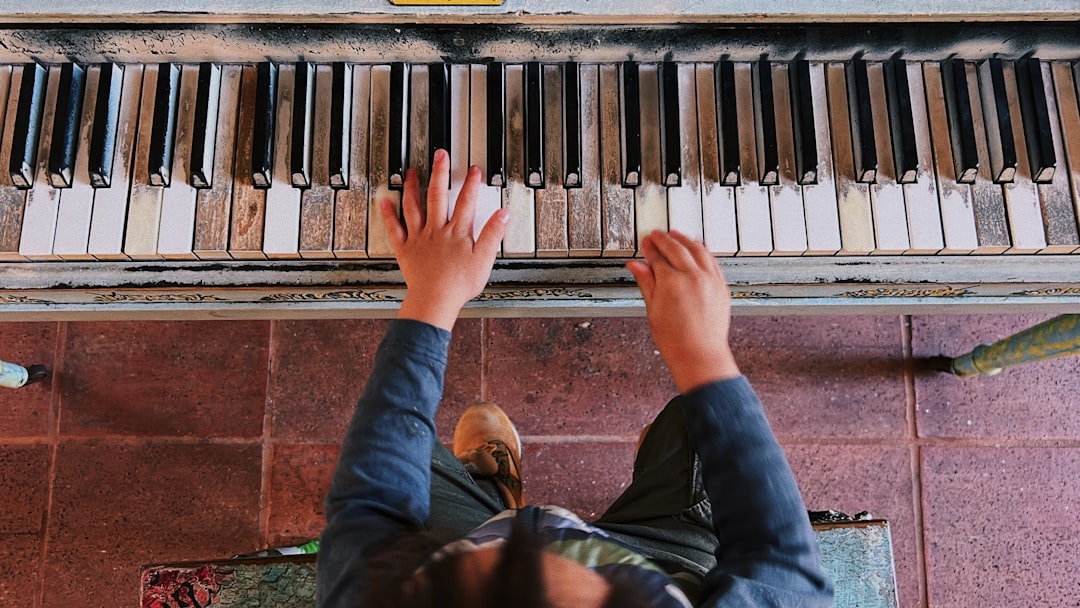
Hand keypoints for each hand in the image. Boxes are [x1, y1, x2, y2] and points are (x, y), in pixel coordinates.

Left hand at [382, 149, 508, 330]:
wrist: (435, 299)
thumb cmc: (459, 284)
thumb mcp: (484, 259)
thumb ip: (493, 235)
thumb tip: (502, 215)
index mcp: (457, 232)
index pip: (466, 201)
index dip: (471, 184)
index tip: (473, 169)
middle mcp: (437, 230)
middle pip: (438, 195)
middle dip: (440, 173)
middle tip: (440, 155)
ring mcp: (419, 237)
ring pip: (414, 206)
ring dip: (413, 187)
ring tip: (412, 172)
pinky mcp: (405, 248)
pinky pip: (395, 228)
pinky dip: (389, 214)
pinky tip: (385, 201)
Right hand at [627, 230, 739, 392]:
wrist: (699, 355)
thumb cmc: (676, 340)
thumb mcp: (653, 310)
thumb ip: (646, 283)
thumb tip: (636, 266)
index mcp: (672, 282)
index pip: (658, 258)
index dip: (649, 248)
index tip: (645, 243)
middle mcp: (693, 277)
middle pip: (676, 248)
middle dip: (664, 239)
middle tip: (656, 235)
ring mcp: (710, 280)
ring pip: (697, 249)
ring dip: (684, 239)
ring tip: (676, 234)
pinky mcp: (721, 286)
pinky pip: (712, 260)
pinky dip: (703, 250)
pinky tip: (697, 246)